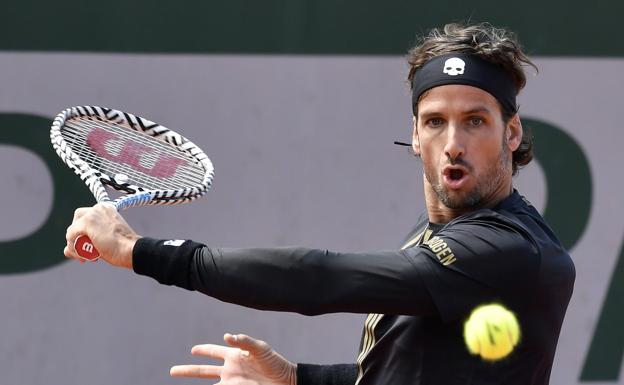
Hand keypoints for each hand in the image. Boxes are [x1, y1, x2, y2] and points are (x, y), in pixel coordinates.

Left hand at [64, 203, 139, 268]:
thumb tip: (66, 250)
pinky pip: (70, 235)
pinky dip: (72, 247)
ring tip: (85, 257)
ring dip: (74, 245)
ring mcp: (92, 214)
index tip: (89, 245)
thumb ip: (90, 239)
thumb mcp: (106, 239)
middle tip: (83, 250)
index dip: (83, 232)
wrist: (131, 250)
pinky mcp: (87, 223)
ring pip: (72, 229)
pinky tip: (82, 256)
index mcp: (107, 208)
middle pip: (77, 219)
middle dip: (76, 235)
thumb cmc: (123, 248)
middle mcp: (98, 207)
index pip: (86, 216)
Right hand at [170, 333, 295, 384]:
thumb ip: (244, 341)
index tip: (192, 350)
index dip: (203, 350)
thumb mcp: (261, 349)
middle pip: (204, 371)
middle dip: (188, 371)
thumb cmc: (275, 362)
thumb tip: (227, 336)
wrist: (286, 381)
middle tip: (172, 371)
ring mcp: (232, 383)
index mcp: (234, 356)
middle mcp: (230, 370)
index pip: (214, 351)